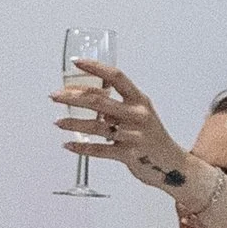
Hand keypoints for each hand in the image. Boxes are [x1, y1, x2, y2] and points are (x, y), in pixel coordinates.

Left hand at [50, 61, 192, 193]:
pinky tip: (68, 145)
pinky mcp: (128, 155)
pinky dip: (81, 148)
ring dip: (73, 123)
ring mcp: (132, 135)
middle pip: (99, 101)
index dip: (95, 68)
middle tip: (55, 95)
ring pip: (96, 126)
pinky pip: (99, 149)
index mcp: (139, 100)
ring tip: (57, 122)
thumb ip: (117, 104)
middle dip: (72, 97)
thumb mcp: (140, 113)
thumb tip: (86, 97)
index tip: (77, 62)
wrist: (171, 165)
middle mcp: (136, 115)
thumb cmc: (151, 136)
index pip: (116, 77)